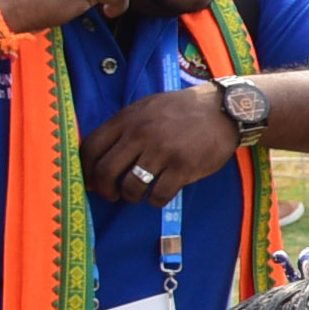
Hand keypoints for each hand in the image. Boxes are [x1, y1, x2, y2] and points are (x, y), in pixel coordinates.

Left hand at [80, 86, 242, 205]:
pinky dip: (155, 201)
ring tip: (137, 195)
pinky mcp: (183, 167)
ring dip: (131, 196)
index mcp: (128, 119)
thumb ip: (124, 126)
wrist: (222, 110)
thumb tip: (99, 156)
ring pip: (132, 186)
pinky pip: (159, 195)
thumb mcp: (147, 107)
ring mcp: (163, 151)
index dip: (86, 170)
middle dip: (105, 189)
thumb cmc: (181, 110)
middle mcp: (141, 134)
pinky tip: (158, 196)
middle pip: (107, 170)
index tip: (90, 181)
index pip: (92, 147)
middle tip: (111, 195)